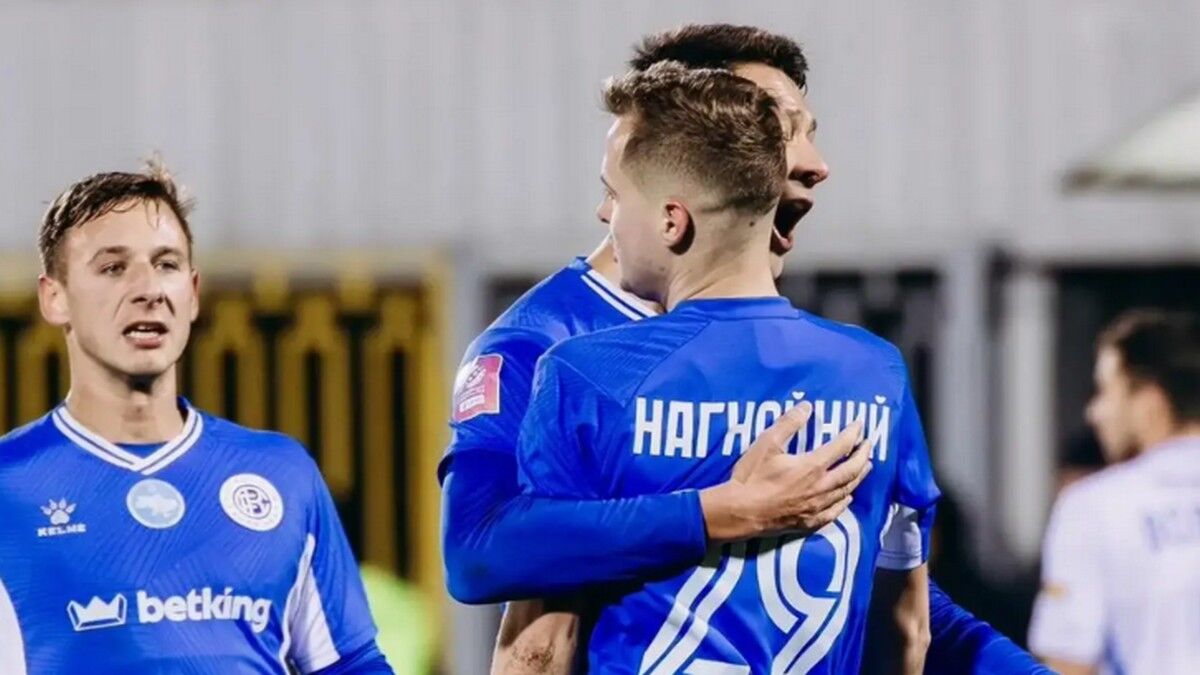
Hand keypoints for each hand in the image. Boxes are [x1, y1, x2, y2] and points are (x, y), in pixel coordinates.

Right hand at [700, 402, 871, 540]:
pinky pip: (835, 512)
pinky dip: (845, 501)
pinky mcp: (810, 522)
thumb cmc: (752, 476)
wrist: (740, 512)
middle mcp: (821, 487)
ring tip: (866, 466)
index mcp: (812, 466)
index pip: (842, 446)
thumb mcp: (767, 443)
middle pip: (851, 470)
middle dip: (863, 455)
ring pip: (847, 490)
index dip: (853, 433)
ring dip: (858, 476)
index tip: (860, 424)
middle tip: (869, 444)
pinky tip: (847, 497)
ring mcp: (817, 507)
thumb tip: (807, 407)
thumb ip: (789, 423)